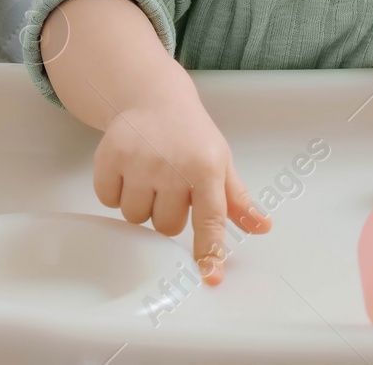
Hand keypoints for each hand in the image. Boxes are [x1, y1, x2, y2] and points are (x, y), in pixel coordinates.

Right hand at [93, 98, 271, 284]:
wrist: (154, 96)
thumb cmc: (192, 135)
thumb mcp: (220, 161)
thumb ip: (238, 200)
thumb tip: (263, 228)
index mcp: (206, 168)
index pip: (210, 218)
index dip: (209, 250)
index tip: (210, 276)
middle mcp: (173, 165)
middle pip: (165, 226)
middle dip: (167, 212)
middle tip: (171, 184)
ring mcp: (139, 161)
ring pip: (135, 217)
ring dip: (141, 203)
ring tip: (149, 174)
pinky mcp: (110, 156)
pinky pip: (108, 200)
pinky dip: (115, 191)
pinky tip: (127, 168)